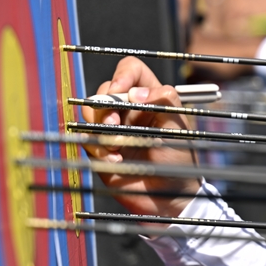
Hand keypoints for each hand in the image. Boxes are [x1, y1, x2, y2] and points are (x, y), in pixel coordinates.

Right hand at [80, 56, 199, 217]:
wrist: (168, 195)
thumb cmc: (179, 160)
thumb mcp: (178, 128)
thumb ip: (164, 103)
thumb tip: (138, 92)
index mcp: (151, 97)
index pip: (131, 70)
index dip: (122, 75)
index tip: (121, 90)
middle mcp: (129, 108)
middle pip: (105, 90)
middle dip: (107, 106)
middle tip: (115, 123)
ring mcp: (112, 127)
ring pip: (91, 112)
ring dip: (101, 127)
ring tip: (118, 146)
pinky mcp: (100, 147)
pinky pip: (86, 138)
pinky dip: (98, 148)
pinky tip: (116, 161)